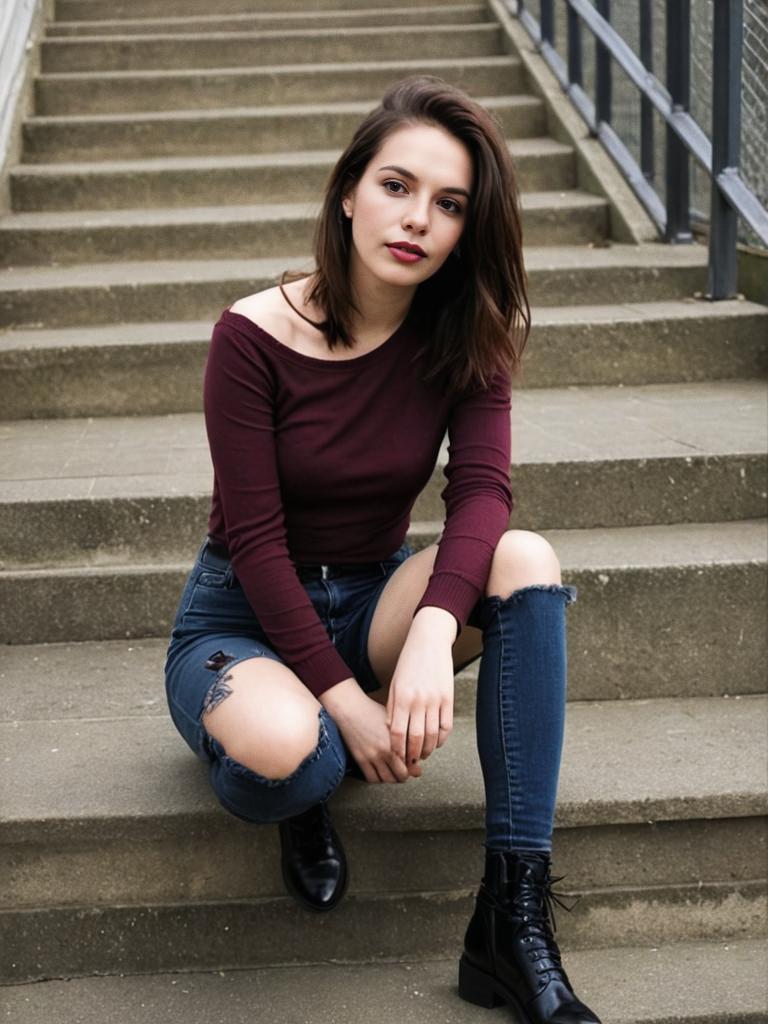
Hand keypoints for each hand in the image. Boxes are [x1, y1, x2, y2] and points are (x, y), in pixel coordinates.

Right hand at [320, 678, 413, 783]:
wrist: (351, 709)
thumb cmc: (374, 712)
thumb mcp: (394, 723)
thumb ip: (407, 742)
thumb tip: (418, 764)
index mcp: (396, 741)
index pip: (411, 764)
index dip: (414, 766)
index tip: (413, 763)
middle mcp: (384, 751)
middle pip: (401, 775)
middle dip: (405, 774)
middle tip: (405, 770)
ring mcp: (371, 756)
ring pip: (387, 779)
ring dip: (393, 779)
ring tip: (393, 772)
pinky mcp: (360, 759)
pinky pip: (372, 778)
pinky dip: (378, 779)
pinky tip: (380, 771)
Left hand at [386, 608, 455, 770]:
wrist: (429, 641)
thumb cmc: (408, 662)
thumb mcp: (395, 684)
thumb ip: (393, 707)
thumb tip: (392, 730)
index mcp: (402, 697)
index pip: (397, 732)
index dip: (397, 749)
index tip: (396, 757)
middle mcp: (419, 700)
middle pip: (415, 738)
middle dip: (412, 754)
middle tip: (410, 761)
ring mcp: (436, 699)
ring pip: (432, 735)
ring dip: (427, 749)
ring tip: (422, 754)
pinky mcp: (449, 697)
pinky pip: (446, 725)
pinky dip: (441, 739)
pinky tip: (436, 742)